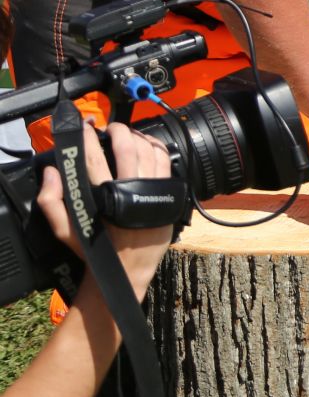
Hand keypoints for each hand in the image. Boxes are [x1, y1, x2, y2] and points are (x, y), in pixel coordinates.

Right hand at [34, 123, 172, 297]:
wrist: (127, 269)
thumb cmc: (95, 248)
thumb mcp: (64, 230)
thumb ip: (51, 201)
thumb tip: (52, 171)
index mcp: (105, 198)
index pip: (93, 158)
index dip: (87, 138)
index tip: (84, 127)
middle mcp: (132, 192)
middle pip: (126, 148)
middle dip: (117, 131)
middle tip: (108, 127)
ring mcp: (154, 192)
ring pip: (149, 151)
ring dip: (137, 136)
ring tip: (127, 134)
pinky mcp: (169, 195)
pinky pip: (167, 162)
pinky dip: (157, 148)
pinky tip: (147, 145)